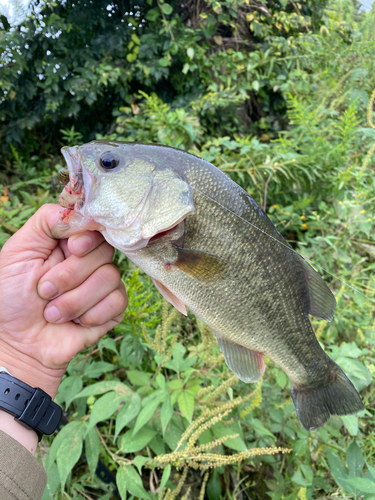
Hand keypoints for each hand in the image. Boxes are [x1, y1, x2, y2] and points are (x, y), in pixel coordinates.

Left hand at [0, 204, 126, 398]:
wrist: (18, 343)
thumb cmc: (11, 297)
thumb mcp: (18, 251)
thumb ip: (46, 221)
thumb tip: (79, 212)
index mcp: (68, 243)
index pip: (94, 226)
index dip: (87, 237)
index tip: (72, 249)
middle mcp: (89, 260)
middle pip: (103, 251)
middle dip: (70, 275)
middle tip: (44, 291)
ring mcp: (103, 284)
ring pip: (110, 278)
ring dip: (75, 301)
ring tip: (53, 313)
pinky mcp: (113, 308)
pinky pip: (118, 301)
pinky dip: (91, 314)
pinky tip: (75, 323)